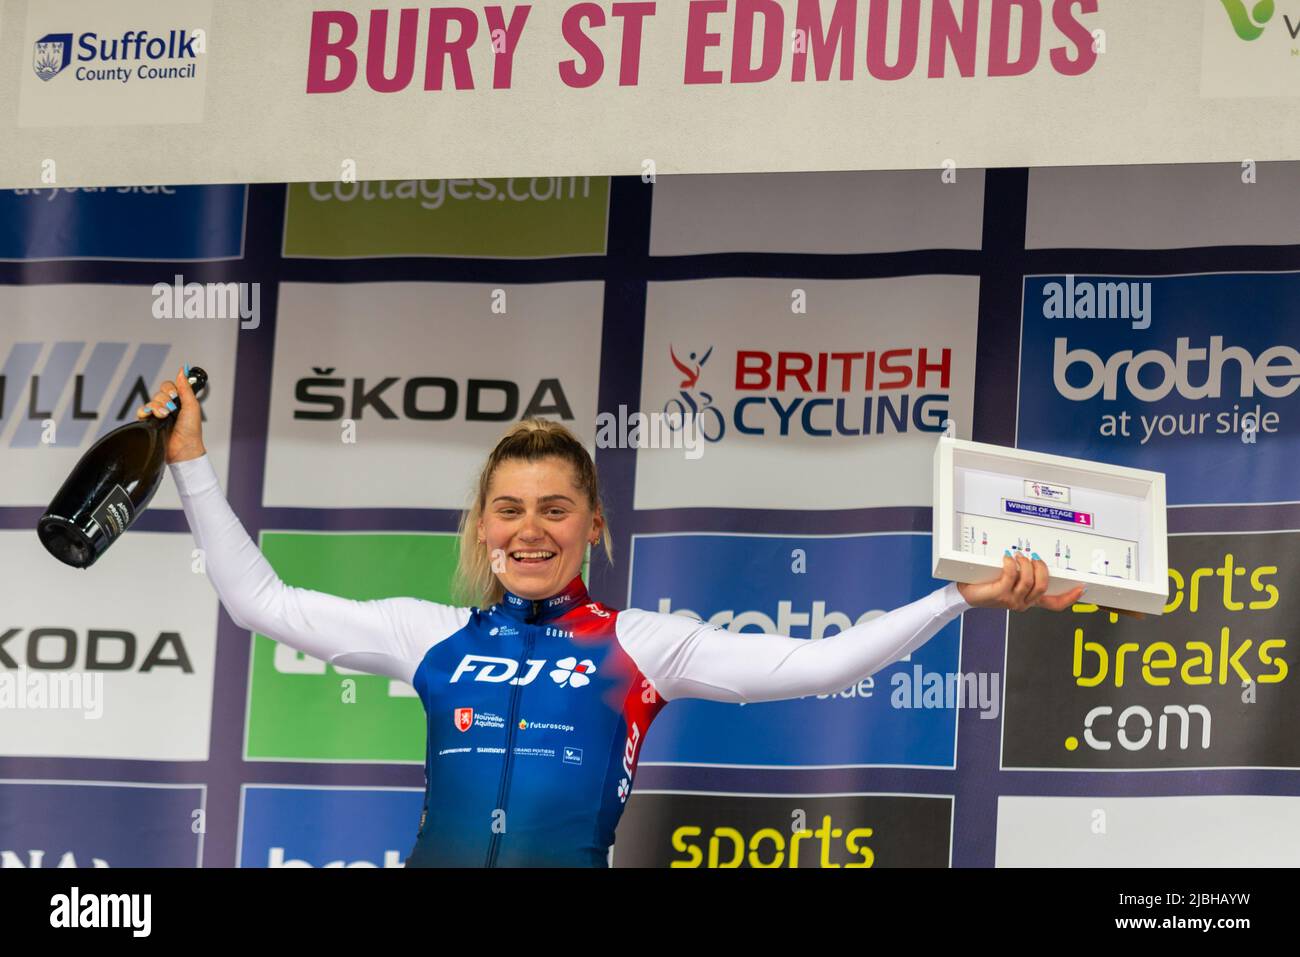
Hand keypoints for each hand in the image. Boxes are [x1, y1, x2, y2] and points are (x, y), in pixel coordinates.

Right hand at [136, 365, 205, 463]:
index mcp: (180, 401)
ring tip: (163, 416)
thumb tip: (183, 370)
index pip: (169, 386)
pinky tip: (151, 416)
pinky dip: (144, 411)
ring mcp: (158, 414)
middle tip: (171, 409)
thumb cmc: (191, 430)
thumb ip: (186, 388)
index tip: (174, 395)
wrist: (183, 448)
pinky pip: (142, 411)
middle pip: (159, 393)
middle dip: (164, 400)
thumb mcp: (191, 406)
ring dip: (156, 407)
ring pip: (151, 401)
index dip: (170, 389)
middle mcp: (169, 406)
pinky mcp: (149, 422)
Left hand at [955, 552, 1145, 618]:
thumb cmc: (987, 583)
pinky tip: (1006, 559)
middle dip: (1040, 568)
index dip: (1070, 597)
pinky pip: (1011, 576)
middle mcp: (1023, 602)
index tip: (1082, 587)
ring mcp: (1012, 600)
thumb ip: (1024, 573)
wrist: (965, 593)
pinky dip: (1011, 564)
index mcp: (1029, 600)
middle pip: (1043, 586)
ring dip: (1025, 564)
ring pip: (1029, 581)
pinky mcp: (999, 594)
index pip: (1055, 604)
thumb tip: (1035, 557)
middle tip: (1032, 558)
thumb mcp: (1010, 578)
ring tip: (1016, 557)